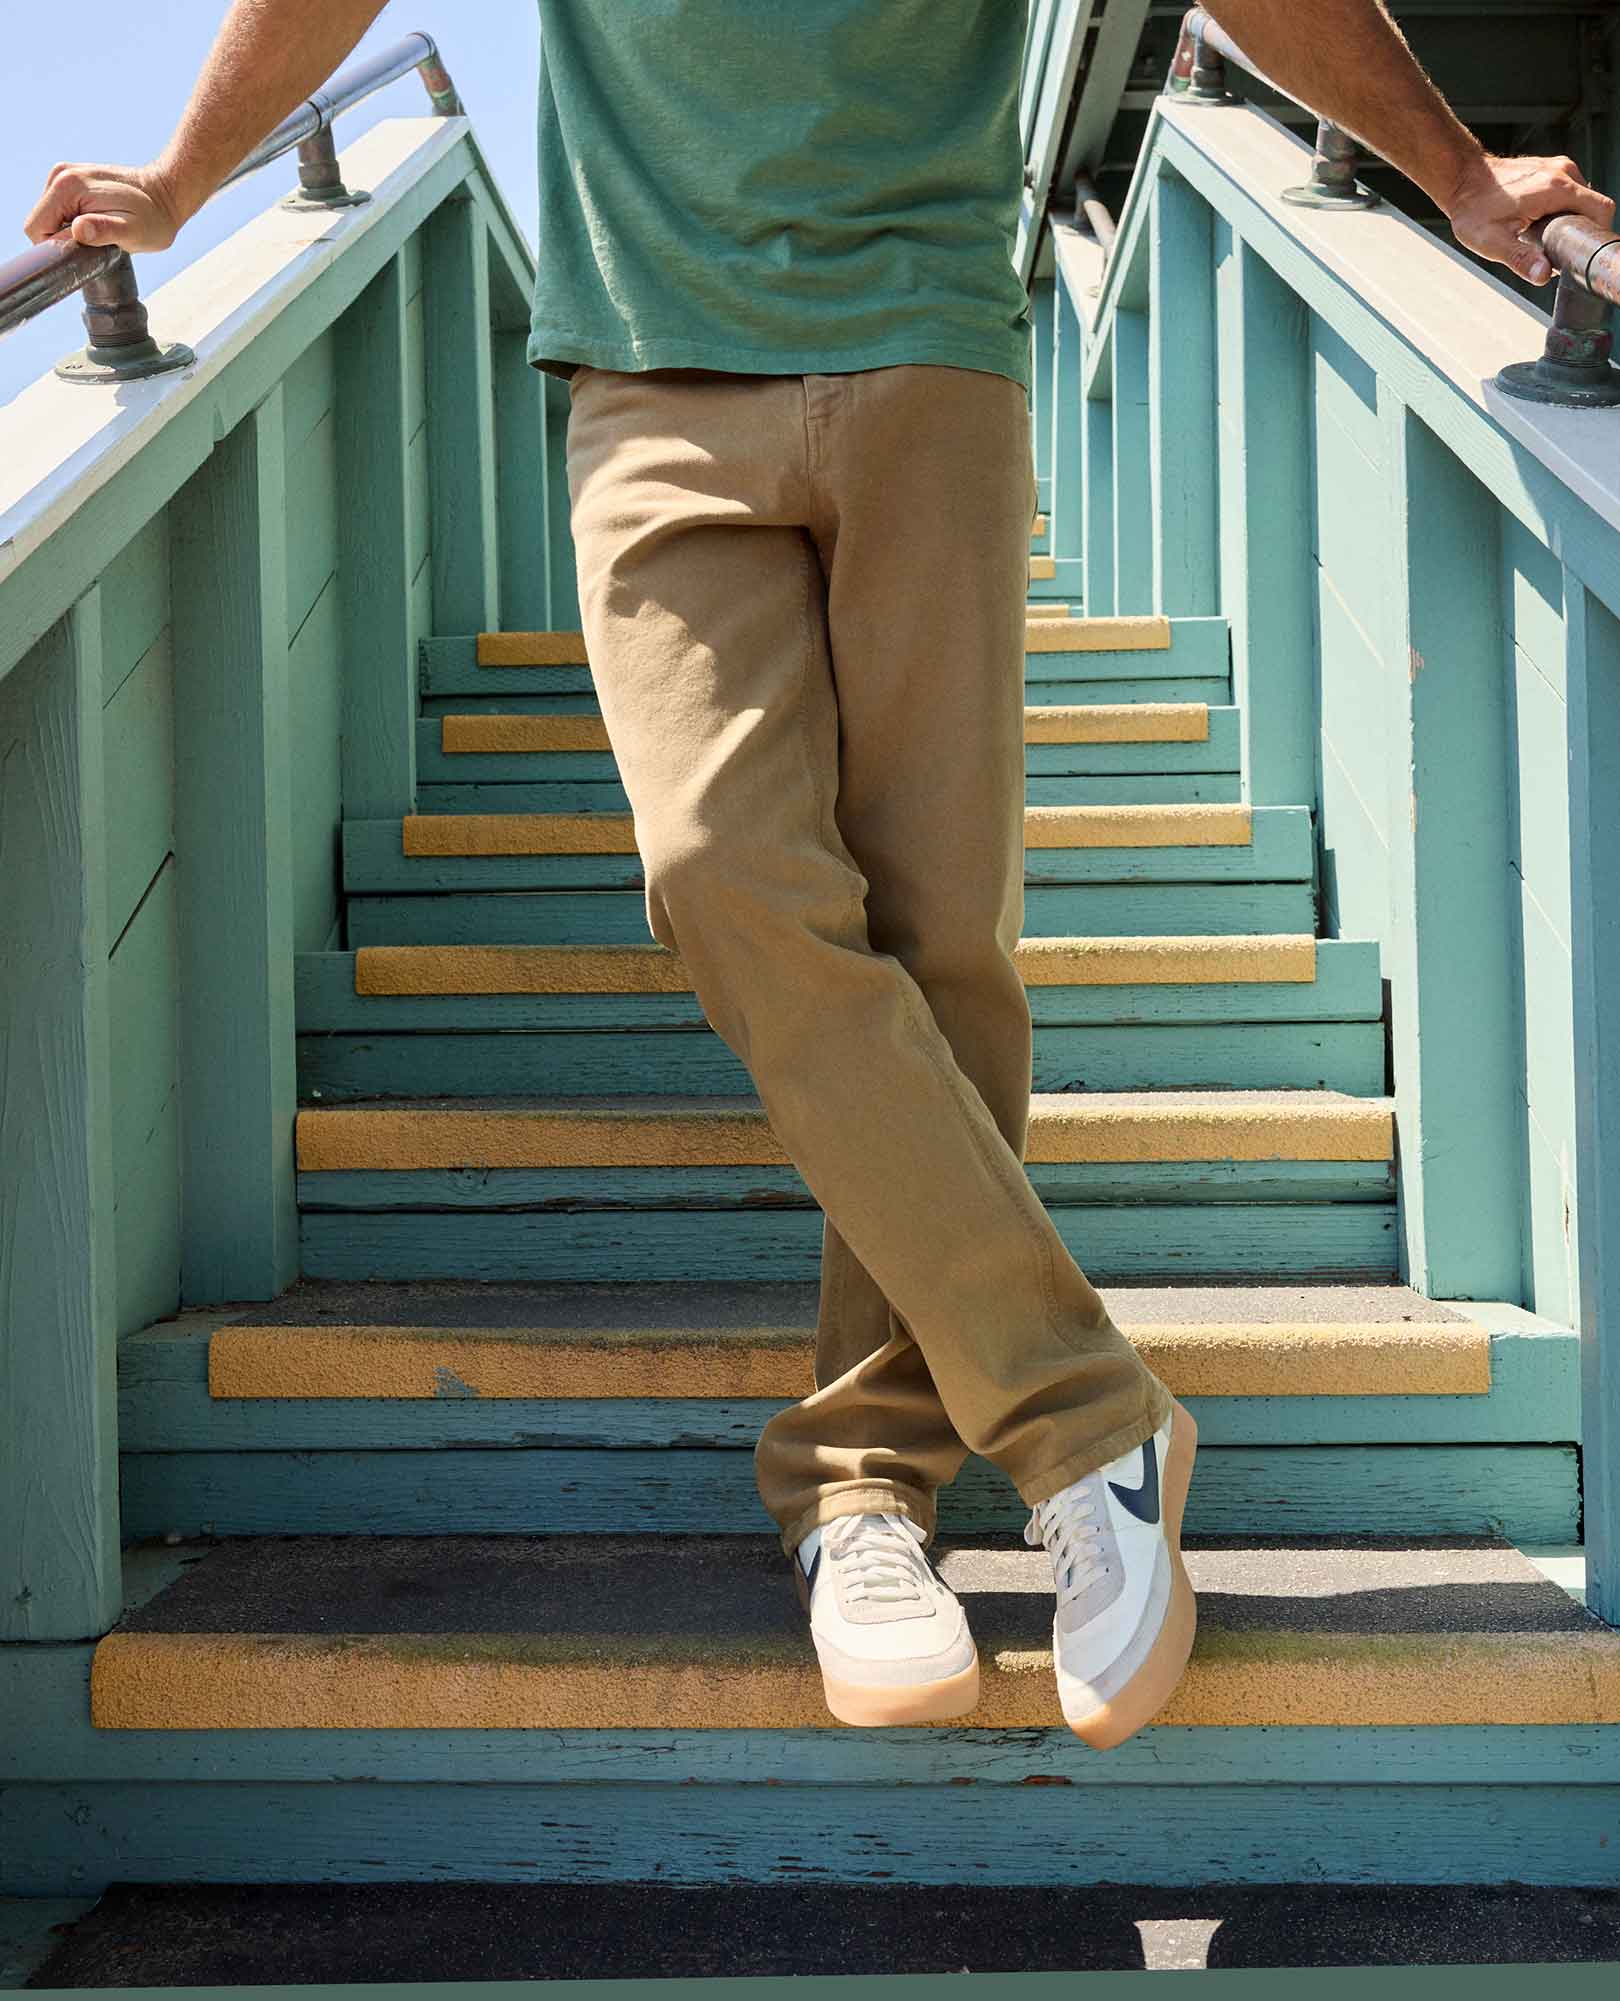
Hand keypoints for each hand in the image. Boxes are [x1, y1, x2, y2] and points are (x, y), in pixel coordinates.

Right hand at [23, 160, 189, 253]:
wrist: (166, 194)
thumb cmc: (154, 218)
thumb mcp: (133, 231)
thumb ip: (104, 231)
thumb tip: (78, 231)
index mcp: (67, 186)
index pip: (36, 228)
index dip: (54, 248)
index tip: (82, 254)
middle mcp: (60, 175)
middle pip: (40, 222)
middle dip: (62, 240)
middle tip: (96, 246)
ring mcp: (65, 175)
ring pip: (50, 218)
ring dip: (69, 232)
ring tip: (101, 234)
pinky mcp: (72, 180)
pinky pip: (60, 211)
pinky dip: (74, 223)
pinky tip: (98, 223)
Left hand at [1444, 151, 1616, 284]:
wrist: (1462, 179)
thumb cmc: (1474, 209)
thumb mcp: (1492, 241)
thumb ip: (1520, 259)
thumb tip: (1544, 275)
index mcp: (1557, 189)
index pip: (1601, 209)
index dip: (1597, 234)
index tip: (1581, 253)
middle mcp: (1563, 172)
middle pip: (1593, 206)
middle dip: (1581, 231)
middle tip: (1556, 250)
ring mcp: (1558, 167)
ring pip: (1582, 199)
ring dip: (1571, 220)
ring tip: (1545, 236)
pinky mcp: (1551, 168)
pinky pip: (1570, 191)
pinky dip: (1562, 209)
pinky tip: (1541, 222)